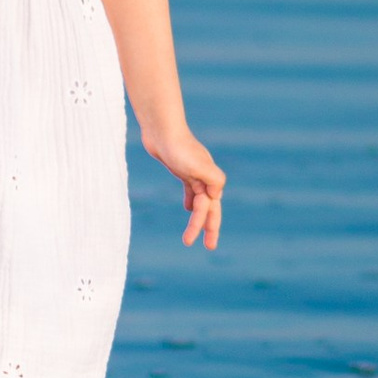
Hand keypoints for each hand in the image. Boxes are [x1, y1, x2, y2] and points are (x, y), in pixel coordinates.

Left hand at [144, 121, 224, 248]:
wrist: (161, 129)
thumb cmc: (178, 146)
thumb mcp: (198, 164)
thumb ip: (212, 179)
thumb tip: (217, 196)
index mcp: (211, 178)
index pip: (210, 207)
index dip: (205, 224)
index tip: (192, 238)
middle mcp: (205, 177)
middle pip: (209, 207)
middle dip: (209, 228)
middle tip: (209, 248)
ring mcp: (194, 173)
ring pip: (200, 201)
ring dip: (199, 218)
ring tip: (194, 235)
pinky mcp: (181, 168)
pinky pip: (190, 190)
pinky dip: (191, 201)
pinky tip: (188, 209)